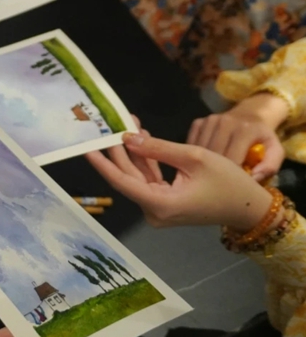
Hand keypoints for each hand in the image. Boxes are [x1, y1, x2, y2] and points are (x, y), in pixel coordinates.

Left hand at [87, 132, 272, 230]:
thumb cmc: (228, 182)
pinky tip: (141, 140)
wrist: (249, 208)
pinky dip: (145, 162)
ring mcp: (158, 210)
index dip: (102, 163)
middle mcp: (154, 211)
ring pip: (137, 178)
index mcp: (160, 204)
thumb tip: (127, 139)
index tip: (86, 148)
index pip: (121, 182)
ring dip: (133, 153)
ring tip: (129, 124)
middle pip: (127, 178)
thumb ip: (158, 149)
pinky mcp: (164, 204)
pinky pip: (148, 181)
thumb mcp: (194, 158)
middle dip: (119, 150)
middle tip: (110, 124)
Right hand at [187, 93, 288, 181]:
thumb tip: (253, 179)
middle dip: (213, 172)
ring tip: (207, 175)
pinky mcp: (198, 122)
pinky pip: (191, 143)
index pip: (232, 160)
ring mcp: (209, 121)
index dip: (230, 177)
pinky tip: (201, 162)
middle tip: (216, 184)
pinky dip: (194, 155)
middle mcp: (225, 122)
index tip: (230, 187)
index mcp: (245, 130)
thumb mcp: (276, 151)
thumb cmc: (262, 138)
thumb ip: (270, 166)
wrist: (252, 114)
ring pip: (199, 151)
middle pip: (213, 155)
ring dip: (201, 164)